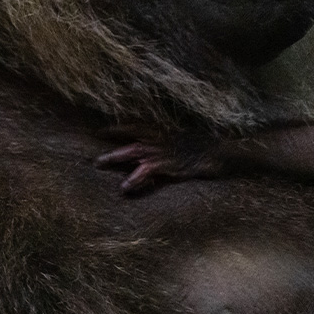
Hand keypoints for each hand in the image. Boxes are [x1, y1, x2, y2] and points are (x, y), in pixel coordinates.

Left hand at [95, 130, 227, 193]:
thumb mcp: (184, 144)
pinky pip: (146, 171)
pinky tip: (124, 188)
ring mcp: (163, 151)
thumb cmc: (205, 149)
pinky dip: (134, 178)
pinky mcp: (167, 165)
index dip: (118, 127)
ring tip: (98, 164)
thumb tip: (161, 153)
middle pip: (129, 137)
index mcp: (163, 132)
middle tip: (93, 144)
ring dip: (114, 157)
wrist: (220, 151)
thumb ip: (170, 146)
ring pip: (132, 151)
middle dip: (110, 140)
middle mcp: (159, 139)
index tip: (101, 130)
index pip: (135, 125)